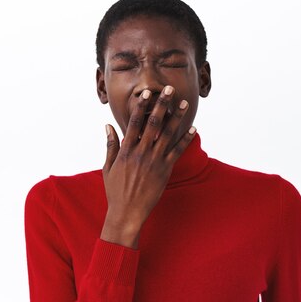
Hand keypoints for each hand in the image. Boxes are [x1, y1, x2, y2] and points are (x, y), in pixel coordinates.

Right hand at [100, 86, 195, 248]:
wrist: (127, 212)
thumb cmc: (116, 191)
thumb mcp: (108, 167)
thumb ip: (110, 145)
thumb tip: (107, 126)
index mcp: (126, 150)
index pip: (134, 123)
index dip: (141, 106)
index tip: (146, 93)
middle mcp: (141, 152)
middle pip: (153, 123)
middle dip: (162, 105)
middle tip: (169, 89)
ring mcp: (154, 161)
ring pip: (167, 134)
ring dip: (176, 117)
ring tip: (184, 103)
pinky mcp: (165, 170)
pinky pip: (177, 152)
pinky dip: (186, 139)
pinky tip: (193, 128)